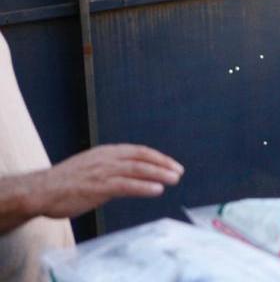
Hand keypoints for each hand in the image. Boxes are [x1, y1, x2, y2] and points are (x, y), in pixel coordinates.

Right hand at [31, 144, 183, 218]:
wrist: (39, 190)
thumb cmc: (66, 182)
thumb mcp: (93, 168)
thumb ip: (113, 170)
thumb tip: (133, 177)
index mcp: (106, 152)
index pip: (139, 151)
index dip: (158, 158)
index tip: (173, 165)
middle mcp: (107, 158)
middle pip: (142, 158)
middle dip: (163, 165)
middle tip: (179, 172)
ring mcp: (102, 172)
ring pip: (137, 170)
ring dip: (159, 174)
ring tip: (174, 179)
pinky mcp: (97, 187)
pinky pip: (125, 185)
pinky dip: (143, 187)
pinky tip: (157, 190)